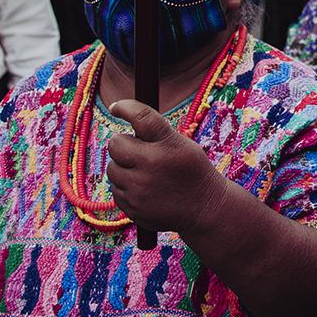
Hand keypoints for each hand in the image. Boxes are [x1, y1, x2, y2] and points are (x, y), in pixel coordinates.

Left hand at [104, 101, 226, 234]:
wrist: (204, 208)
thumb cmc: (191, 171)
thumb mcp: (183, 145)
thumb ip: (156, 134)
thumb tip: (123, 122)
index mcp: (168, 144)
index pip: (141, 117)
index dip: (125, 108)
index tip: (116, 108)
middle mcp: (152, 164)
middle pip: (116, 143)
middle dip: (122, 143)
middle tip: (135, 149)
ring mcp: (140, 188)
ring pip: (112, 168)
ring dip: (123, 167)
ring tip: (144, 173)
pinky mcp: (132, 206)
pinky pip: (115, 189)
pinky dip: (126, 187)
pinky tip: (145, 189)